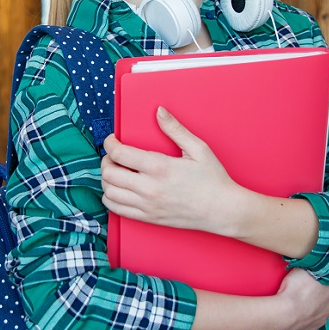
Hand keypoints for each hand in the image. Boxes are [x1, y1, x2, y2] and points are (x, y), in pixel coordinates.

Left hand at [101, 106, 239, 232]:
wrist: (222, 210)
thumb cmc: (213, 179)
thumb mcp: (198, 149)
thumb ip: (175, 129)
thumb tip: (159, 111)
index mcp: (160, 167)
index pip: (119, 154)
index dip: (110, 144)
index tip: (112, 140)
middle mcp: (149, 188)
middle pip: (109, 173)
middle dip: (106, 160)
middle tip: (113, 155)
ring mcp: (147, 205)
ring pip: (109, 192)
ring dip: (107, 180)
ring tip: (116, 171)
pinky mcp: (148, 218)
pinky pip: (117, 209)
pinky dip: (110, 198)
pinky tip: (119, 189)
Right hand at [273, 269, 328, 329]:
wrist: (284, 313)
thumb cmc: (294, 288)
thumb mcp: (304, 267)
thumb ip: (312, 265)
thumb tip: (314, 259)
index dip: (321, 277)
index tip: (312, 275)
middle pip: (327, 297)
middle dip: (318, 294)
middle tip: (303, 288)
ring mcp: (321, 320)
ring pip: (319, 312)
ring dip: (311, 308)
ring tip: (296, 302)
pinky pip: (308, 325)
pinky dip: (302, 320)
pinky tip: (294, 315)